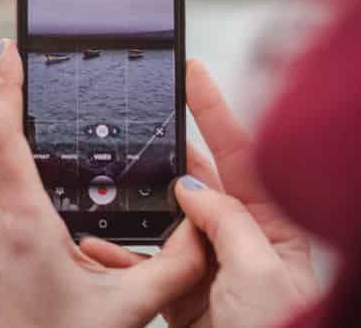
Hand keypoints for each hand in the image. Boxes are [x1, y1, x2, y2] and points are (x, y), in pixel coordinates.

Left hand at [0, 40, 205, 327]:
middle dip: (34, 142)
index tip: (7, 48)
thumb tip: (205, 224)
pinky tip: (52, 251)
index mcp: (21, 223)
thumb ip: (174, 265)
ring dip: (29, 187)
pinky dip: (19, 218)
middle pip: (4, 159)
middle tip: (64, 130)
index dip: (2, 83)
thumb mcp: (128, 311)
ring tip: (71, 213)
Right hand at [86, 60, 320, 327]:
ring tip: (100, 180)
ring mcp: (207, 264)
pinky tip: (92, 242)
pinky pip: (145, 262)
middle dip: (162, 150)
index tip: (189, 68)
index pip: (238, 150)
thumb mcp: (260, 269)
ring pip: (162, 219)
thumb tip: (191, 185)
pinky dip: (118, 252)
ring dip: (132, 203)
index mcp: (268, 222)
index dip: (212, 106)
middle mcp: (236, 236)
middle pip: (195, 179)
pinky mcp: (181, 293)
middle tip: (131, 119)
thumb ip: (225, 221)